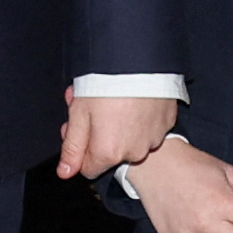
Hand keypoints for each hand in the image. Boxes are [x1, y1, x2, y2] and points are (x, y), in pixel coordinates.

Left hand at [58, 88, 184, 179]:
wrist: (138, 60)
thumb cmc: (106, 84)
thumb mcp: (79, 114)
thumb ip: (72, 146)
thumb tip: (65, 172)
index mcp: (109, 152)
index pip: (89, 168)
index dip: (82, 149)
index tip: (81, 127)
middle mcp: (134, 152)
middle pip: (111, 154)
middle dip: (102, 136)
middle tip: (95, 108)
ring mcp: (153, 138)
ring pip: (132, 142)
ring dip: (122, 128)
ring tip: (116, 101)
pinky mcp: (167, 123)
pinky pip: (150, 128)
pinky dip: (141, 119)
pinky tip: (134, 100)